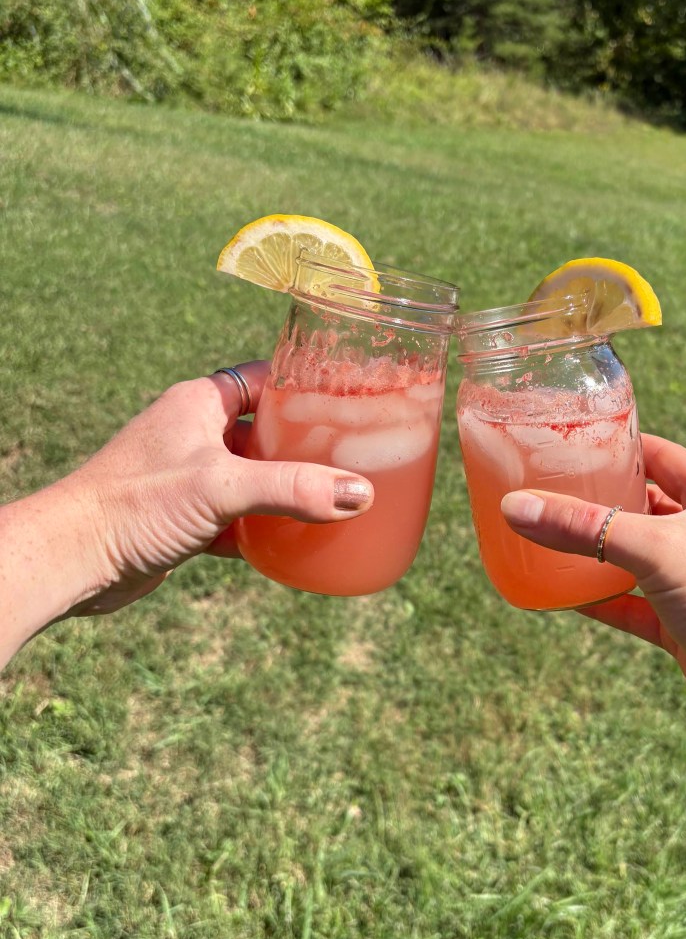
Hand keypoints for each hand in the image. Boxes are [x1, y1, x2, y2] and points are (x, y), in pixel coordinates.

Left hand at [34, 363, 372, 618]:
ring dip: (287, 491)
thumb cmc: (135, 504)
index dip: (304, 388)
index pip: (264, 380)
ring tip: (334, 501)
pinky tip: (294, 542)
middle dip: (306, 447)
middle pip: (265, 431)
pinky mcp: (184, 519)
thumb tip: (360, 494)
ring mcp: (188, 478)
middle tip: (353, 459)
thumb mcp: (223, 487)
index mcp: (199, 404)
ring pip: (253, 477)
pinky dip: (264, 529)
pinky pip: (238, 517)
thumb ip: (293, 488)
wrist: (72, 558)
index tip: (347, 402)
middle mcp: (193, 434)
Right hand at [500, 434, 685, 760]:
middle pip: (648, 507)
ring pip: (638, 560)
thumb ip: (585, 527)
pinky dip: (603, 601)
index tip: (579, 441)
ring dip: (600, 553)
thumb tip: (514, 507)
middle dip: (604, 500)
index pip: (664, 457)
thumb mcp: (654, 549)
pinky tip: (566, 597)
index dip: (625, 445)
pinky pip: (635, 607)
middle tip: (553, 490)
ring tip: (550, 538)